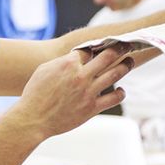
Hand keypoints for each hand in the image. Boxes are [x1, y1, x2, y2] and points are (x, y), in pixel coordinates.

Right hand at [9, 43, 134, 139]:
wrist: (34, 119)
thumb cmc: (35, 95)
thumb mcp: (44, 70)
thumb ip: (61, 61)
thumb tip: (75, 57)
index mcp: (68, 64)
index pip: (89, 50)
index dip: (96, 47)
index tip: (101, 47)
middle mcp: (80, 76)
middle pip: (108, 56)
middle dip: (120, 48)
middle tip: (126, 45)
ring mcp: (88, 92)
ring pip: (115, 74)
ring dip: (126, 65)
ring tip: (130, 61)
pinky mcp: (92, 108)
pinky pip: (114, 98)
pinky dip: (121, 93)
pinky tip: (121, 90)